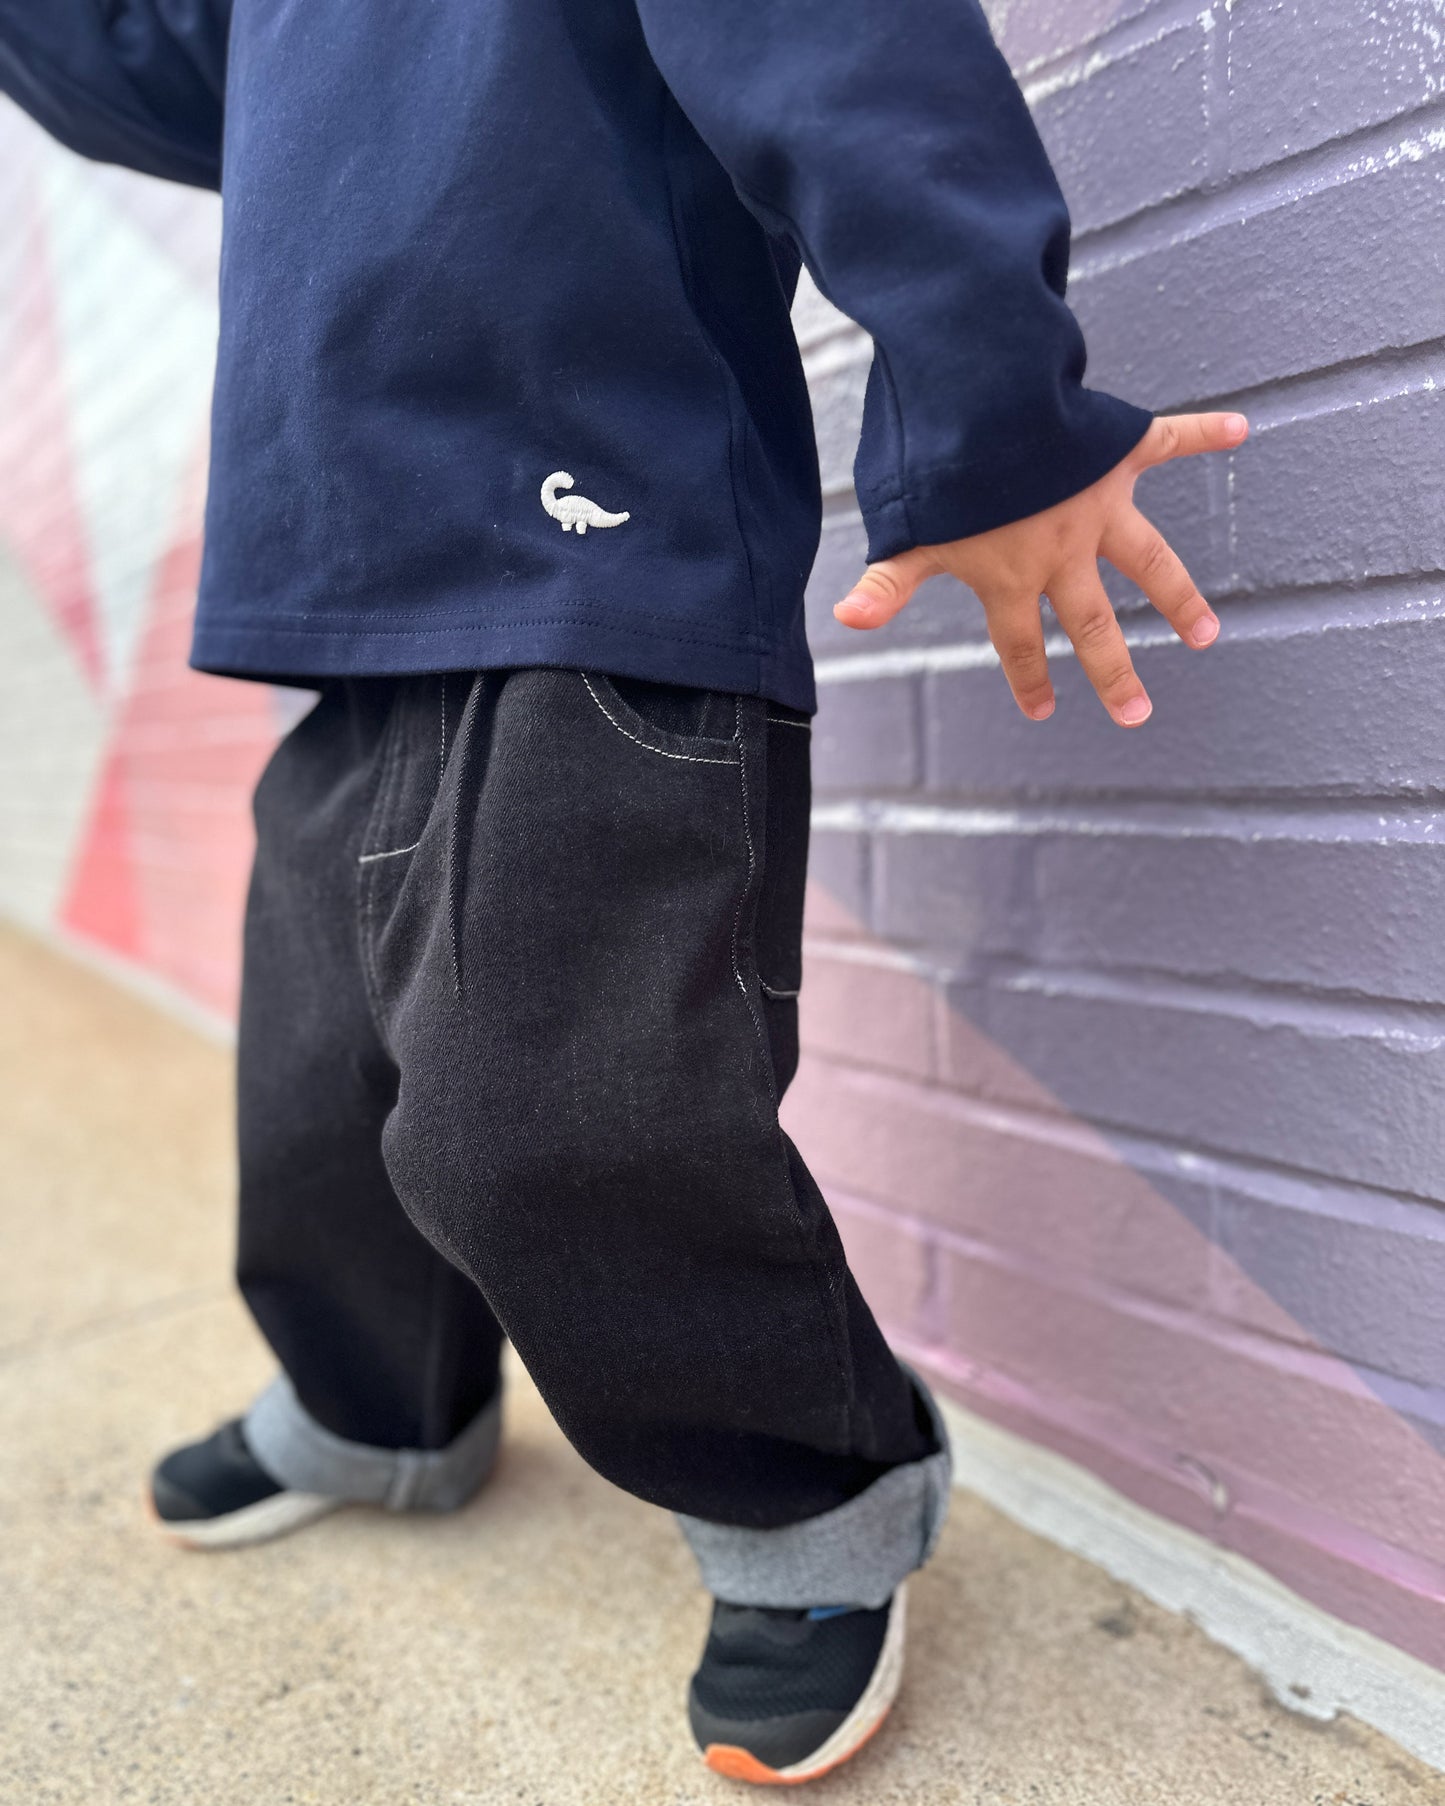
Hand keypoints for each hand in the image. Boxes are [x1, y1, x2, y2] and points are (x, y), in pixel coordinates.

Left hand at [833, 412, 1248, 727]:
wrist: (983, 400)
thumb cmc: (940, 470)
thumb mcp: (910, 532)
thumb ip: (887, 580)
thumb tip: (846, 621)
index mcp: (1012, 574)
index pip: (1020, 641)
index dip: (1029, 678)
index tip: (1042, 710)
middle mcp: (1063, 549)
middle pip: (1093, 623)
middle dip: (1114, 673)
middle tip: (1138, 715)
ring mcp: (1098, 504)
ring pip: (1150, 561)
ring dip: (1180, 597)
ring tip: (1207, 635)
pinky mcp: (1119, 453)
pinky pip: (1169, 441)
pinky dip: (1204, 433)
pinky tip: (1241, 429)